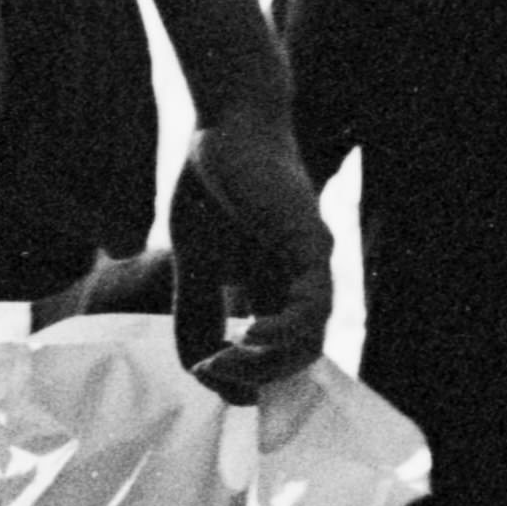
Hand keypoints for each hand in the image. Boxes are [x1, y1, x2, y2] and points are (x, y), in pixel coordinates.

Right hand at [177, 106, 334, 399]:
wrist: (227, 127)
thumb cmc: (212, 189)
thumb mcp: (192, 265)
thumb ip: (195, 314)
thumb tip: (197, 372)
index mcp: (277, 292)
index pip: (278, 356)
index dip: (249, 379)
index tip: (209, 377)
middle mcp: (302, 286)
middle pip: (298, 358)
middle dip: (255, 376)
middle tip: (213, 370)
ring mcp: (313, 267)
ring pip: (310, 339)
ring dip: (268, 361)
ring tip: (226, 357)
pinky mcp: (312, 245)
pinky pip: (314, 304)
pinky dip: (286, 329)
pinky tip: (251, 332)